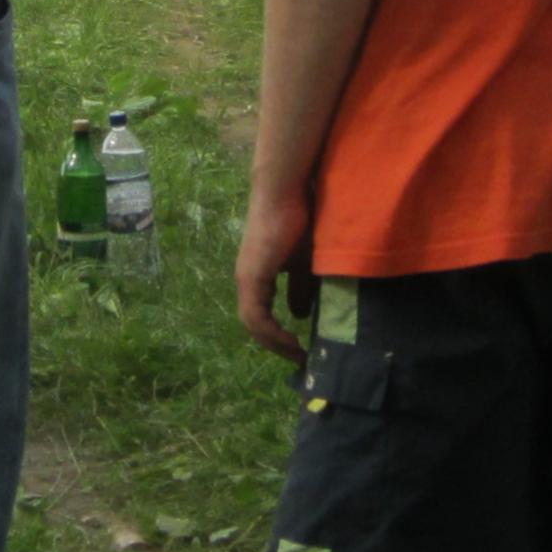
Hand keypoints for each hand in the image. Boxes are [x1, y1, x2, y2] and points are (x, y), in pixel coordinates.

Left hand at [235, 182, 315, 357]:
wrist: (288, 192)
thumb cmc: (299, 221)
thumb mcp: (305, 264)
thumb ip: (301, 288)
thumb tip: (301, 316)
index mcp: (257, 278)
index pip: (262, 317)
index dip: (278, 336)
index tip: (299, 350)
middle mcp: (247, 281)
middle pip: (255, 326)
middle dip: (277, 346)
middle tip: (298, 359)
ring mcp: (246, 278)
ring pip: (253, 323)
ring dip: (274, 343)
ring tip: (296, 354)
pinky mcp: (252, 275)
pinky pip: (256, 315)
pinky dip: (271, 332)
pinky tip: (290, 340)